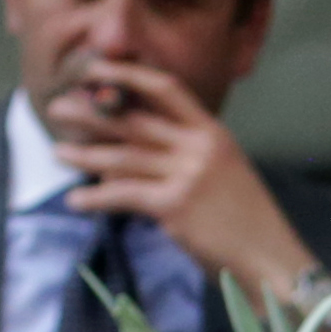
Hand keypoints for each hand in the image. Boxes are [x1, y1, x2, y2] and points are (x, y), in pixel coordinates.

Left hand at [48, 58, 321, 308]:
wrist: (274, 262)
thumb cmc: (249, 225)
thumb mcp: (226, 175)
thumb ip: (189, 156)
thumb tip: (135, 152)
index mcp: (214, 134)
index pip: (166, 88)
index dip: (127, 74)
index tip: (95, 70)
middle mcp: (201, 146)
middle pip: (134, 119)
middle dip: (91, 113)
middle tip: (58, 108)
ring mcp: (189, 174)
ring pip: (122, 156)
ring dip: (84, 155)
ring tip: (57, 153)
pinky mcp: (176, 205)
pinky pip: (123, 194)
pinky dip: (95, 198)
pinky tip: (76, 200)